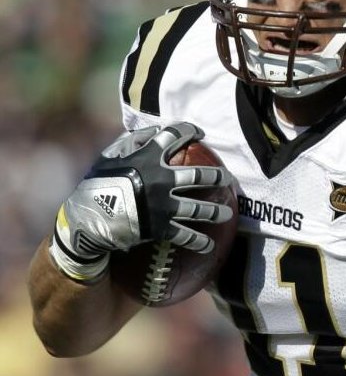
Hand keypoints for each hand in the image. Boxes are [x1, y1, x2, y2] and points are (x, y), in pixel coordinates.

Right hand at [50, 122, 233, 281]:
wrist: (88, 220)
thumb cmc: (97, 185)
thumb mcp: (109, 157)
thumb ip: (131, 142)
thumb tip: (154, 131)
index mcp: (148, 158)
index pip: (173, 135)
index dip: (189, 130)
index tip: (200, 133)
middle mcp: (161, 179)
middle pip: (198, 175)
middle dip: (217, 176)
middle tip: (229, 179)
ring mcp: (164, 204)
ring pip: (198, 208)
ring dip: (216, 211)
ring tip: (228, 214)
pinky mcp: (161, 227)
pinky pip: (185, 236)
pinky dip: (199, 242)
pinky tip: (210, 245)